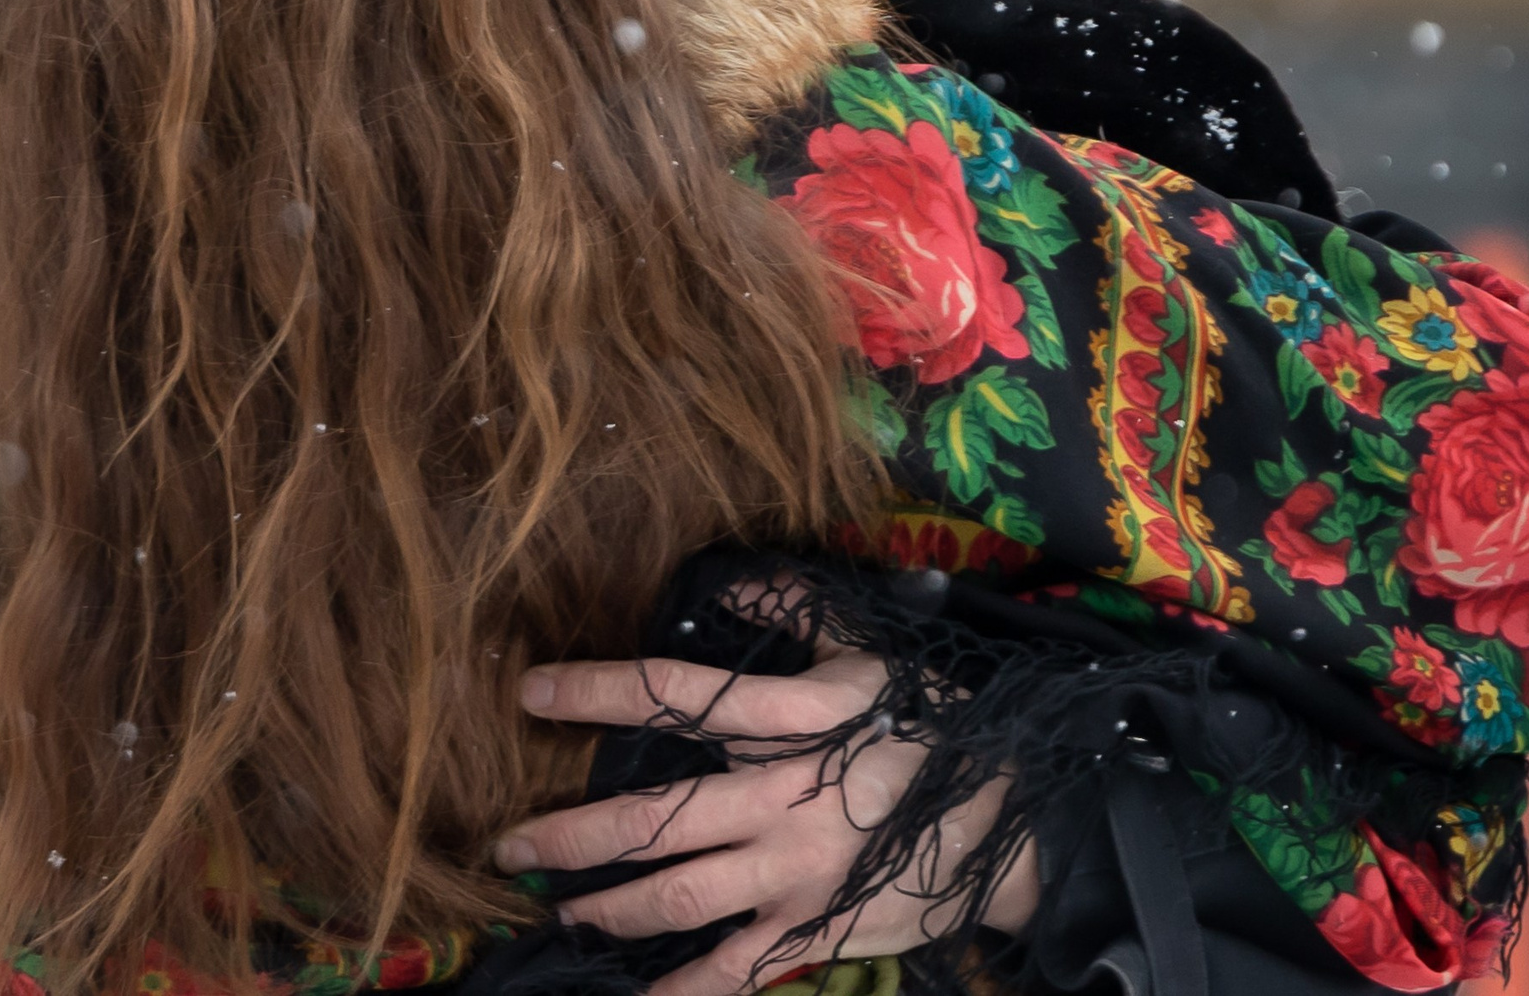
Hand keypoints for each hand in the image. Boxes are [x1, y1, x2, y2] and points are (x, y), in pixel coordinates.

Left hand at [495, 643, 1038, 995]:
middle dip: (571, 835)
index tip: (533, 692)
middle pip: (653, 819)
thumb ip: (798, 608)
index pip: (676, 696)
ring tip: (561, 908)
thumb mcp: (872, 649)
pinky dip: (678, 991)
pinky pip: (732, 970)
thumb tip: (736, 575)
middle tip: (512, 844)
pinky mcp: (815, 930)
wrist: (1017, 819)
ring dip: (607, 906)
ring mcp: (796, 873)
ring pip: (677, 896)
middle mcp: (783, 798)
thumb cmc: (936, 724)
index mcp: (793, 720)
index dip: (598, 693)